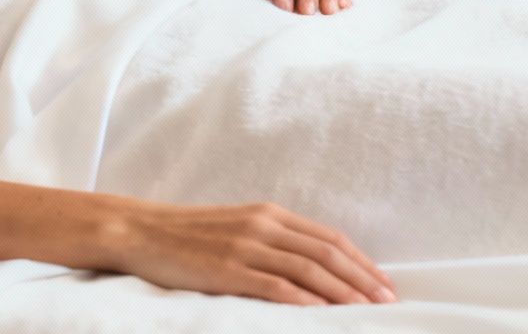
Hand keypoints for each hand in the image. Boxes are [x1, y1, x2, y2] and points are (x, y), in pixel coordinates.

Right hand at [102, 198, 395, 306]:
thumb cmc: (185, 234)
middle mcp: (262, 226)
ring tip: (366, 311)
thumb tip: (310, 266)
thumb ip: (271, 240)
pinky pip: (275, 286)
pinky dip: (304, 300)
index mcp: (267, 214)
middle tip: (389, 303)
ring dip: (343, 292)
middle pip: (327, 253)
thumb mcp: (235, 226)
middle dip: (363, 279)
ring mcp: (245, 247)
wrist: (138, 230)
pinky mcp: (227, 269)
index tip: (384, 284)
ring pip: (308, 270)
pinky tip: (323, 314)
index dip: (362, 262)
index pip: (329, 238)